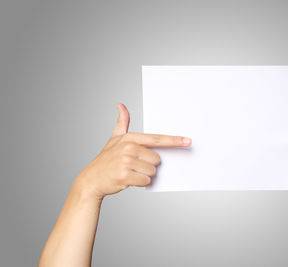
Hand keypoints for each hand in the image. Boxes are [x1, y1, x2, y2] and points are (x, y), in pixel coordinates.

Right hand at [73, 103, 191, 198]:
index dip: (174, 140)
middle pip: (157, 159)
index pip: (157, 139)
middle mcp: (128, 148)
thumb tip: (121, 105)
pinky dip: (140, 183)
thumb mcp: (114, 138)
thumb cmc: (106, 159)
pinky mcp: (125, 175)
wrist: (91, 179)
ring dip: (144, 175)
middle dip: (149, 165)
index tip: (188, 141)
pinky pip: (146, 180)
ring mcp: (126, 162)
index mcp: (129, 138)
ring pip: (152, 171)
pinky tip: (129, 180)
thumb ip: (122, 123)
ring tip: (131, 172)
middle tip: (134, 165)